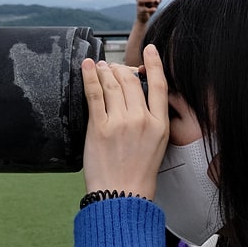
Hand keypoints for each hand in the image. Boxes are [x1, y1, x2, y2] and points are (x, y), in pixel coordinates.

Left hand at [81, 44, 168, 196]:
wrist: (122, 196)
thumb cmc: (137, 175)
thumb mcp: (156, 146)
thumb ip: (150, 122)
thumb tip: (137, 101)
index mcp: (160, 125)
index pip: (160, 86)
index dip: (155, 64)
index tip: (150, 50)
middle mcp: (142, 120)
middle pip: (132, 82)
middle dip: (120, 70)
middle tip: (112, 67)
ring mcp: (121, 123)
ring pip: (113, 85)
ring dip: (105, 72)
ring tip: (100, 67)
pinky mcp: (100, 128)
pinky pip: (94, 95)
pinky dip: (90, 77)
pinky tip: (87, 67)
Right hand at [133, 0, 161, 24]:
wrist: (143, 19)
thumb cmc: (149, 8)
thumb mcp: (155, 3)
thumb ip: (158, 0)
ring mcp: (139, 5)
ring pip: (140, 0)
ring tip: (154, 0)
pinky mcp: (141, 12)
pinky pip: (145, 10)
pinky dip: (150, 9)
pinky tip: (155, 9)